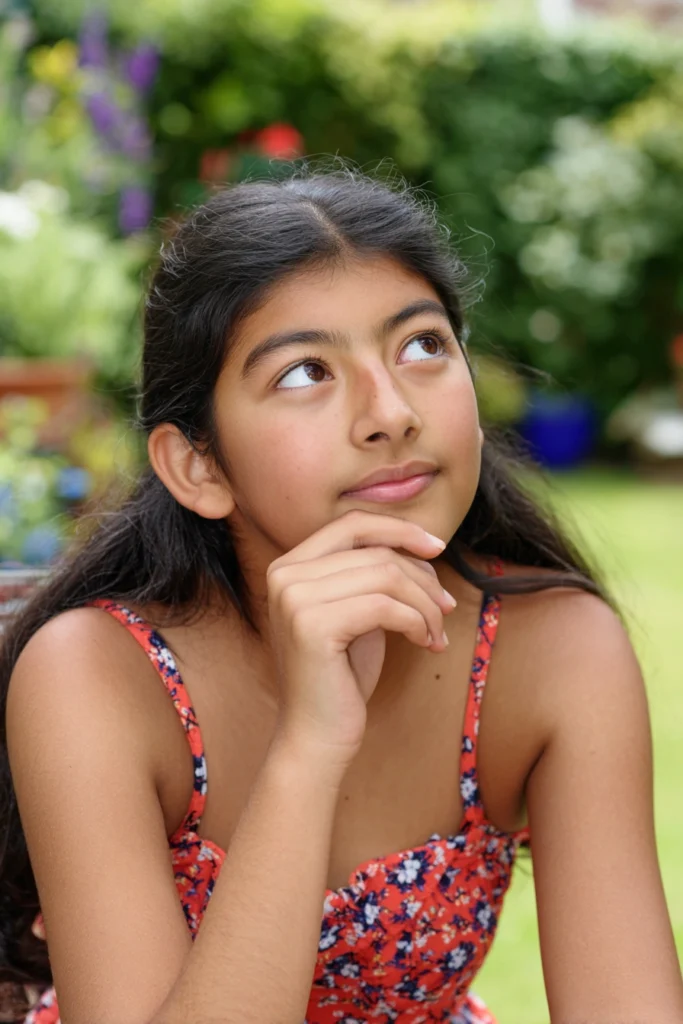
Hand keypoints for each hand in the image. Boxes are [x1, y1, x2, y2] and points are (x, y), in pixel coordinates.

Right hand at [266, 510, 456, 774]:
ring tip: (436, 631)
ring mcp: (294, 598)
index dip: (399, 529)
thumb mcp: (358, 612)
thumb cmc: (342, 676)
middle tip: (445, 609)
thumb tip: (423, 547)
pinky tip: (425, 642)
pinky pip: (385, 606)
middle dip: (422, 578)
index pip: (352, 524)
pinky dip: (417, 622)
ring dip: (424, 604)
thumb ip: (374, 575)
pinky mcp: (311, 625)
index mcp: (290, 565)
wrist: (317, 734)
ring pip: (386, 576)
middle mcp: (284, 575)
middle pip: (376, 552)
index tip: (436, 548)